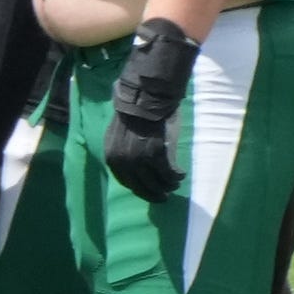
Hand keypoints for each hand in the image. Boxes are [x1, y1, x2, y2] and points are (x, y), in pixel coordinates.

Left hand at [103, 18, 196, 204]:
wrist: (143, 97)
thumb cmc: (134, 111)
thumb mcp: (121, 134)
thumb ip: (124, 149)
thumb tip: (133, 161)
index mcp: (111, 156)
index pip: (125, 182)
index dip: (139, 189)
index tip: (149, 191)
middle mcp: (122, 162)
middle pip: (141, 187)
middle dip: (154, 194)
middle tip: (164, 197)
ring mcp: (139, 160)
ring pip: (157, 182)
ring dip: (168, 185)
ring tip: (175, 183)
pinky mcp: (156, 155)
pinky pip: (169, 173)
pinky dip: (176, 175)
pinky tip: (181, 174)